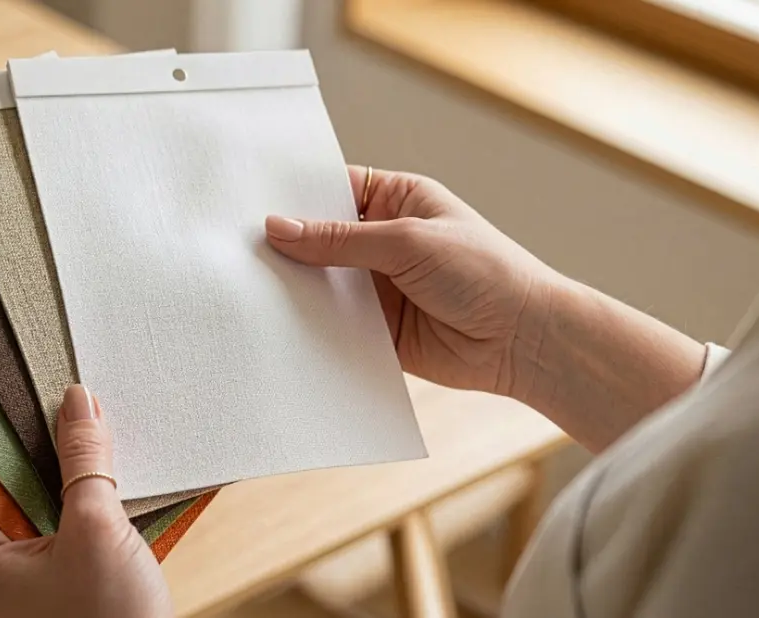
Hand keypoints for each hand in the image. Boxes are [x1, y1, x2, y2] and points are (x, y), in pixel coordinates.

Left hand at [0, 385, 171, 617]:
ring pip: (34, 503)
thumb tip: (77, 401)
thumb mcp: (96, 530)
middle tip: (42, 390)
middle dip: (21, 440)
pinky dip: (80, 493)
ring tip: (79, 416)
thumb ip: (84, 461)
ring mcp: (32, 578)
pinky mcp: (68, 582)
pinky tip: (107, 466)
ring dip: (57, 466)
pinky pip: (64, 524)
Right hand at [265, 166, 559, 396]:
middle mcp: (383, 240)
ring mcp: (377, 286)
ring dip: (293, 286)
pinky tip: (276, 323)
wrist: (523, 341)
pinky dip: (308, 325)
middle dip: (285, 243)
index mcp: (396, 200)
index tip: (248, 200)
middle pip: (319, 237)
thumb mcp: (407, 241)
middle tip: (234, 245)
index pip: (333, 188)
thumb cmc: (485, 272)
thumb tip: (278, 227)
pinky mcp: (375, 329)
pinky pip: (331, 323)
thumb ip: (339, 239)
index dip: (295, 195)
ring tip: (245, 284)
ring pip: (320, 282)